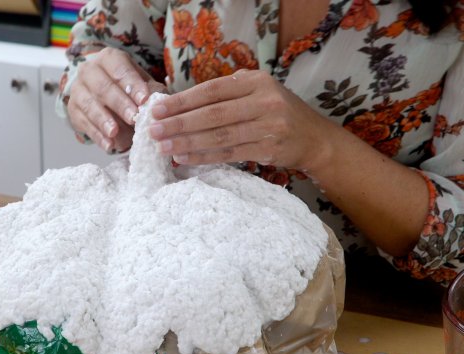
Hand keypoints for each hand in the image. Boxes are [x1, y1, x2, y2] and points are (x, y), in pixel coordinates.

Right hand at [67, 47, 166, 152]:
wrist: (108, 99)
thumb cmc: (130, 90)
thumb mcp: (144, 86)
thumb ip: (151, 91)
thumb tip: (153, 102)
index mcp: (109, 58)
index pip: (120, 70)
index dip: (132, 85)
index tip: (144, 100)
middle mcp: (89, 70)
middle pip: (103, 87)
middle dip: (119, 104)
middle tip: (133, 118)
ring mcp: (78, 90)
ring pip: (89, 105)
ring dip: (103, 120)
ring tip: (114, 132)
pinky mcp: (73, 109)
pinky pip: (84, 123)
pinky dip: (97, 135)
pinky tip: (108, 145)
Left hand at [148, 69, 334, 174]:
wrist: (314, 138)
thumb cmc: (276, 113)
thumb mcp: (257, 92)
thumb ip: (226, 94)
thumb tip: (179, 106)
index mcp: (256, 81)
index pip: (211, 91)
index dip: (182, 101)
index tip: (158, 110)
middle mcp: (264, 100)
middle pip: (212, 114)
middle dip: (179, 124)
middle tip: (153, 131)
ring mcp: (268, 126)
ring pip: (218, 136)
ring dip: (187, 143)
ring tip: (163, 147)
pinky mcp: (268, 149)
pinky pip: (228, 154)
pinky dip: (203, 157)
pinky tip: (184, 158)